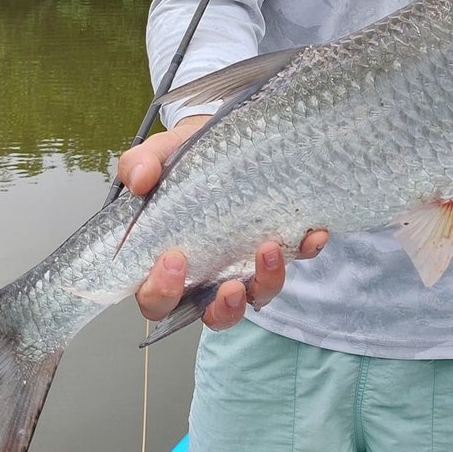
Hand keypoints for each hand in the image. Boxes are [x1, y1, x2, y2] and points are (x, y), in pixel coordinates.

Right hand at [116, 115, 329, 329]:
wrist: (220, 138)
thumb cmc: (182, 161)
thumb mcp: (157, 155)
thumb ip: (140, 165)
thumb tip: (139, 180)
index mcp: (165, 264)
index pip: (156, 299)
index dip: (162, 292)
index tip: (174, 259)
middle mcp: (206, 274)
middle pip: (211, 313)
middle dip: (223, 309)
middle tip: (231, 286)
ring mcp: (243, 264)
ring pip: (256, 296)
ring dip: (266, 283)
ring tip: (271, 250)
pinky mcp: (275, 247)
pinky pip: (294, 260)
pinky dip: (305, 251)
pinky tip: (313, 233)